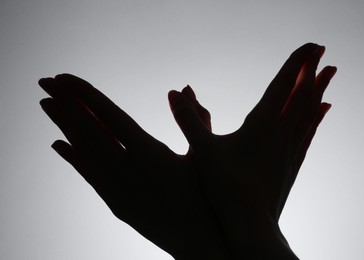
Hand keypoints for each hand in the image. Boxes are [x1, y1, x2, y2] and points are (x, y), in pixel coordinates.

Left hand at [39, 76, 230, 259]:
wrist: (200, 243)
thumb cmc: (208, 197)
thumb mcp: (206, 154)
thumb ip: (195, 118)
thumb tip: (183, 88)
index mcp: (151, 153)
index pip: (110, 115)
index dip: (85, 94)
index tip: (63, 78)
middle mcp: (128, 169)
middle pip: (89, 130)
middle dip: (66, 103)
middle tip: (44, 83)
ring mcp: (118, 188)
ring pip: (84, 151)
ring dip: (63, 126)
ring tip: (45, 105)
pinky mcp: (116, 204)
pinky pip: (89, 176)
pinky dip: (73, 158)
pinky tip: (57, 144)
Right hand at [168, 43, 336, 258]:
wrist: (250, 225)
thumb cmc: (225, 188)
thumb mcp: (202, 150)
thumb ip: (188, 118)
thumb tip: (174, 91)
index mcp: (262, 125)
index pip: (283, 84)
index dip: (297, 62)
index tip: (311, 45)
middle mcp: (281, 133)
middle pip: (301, 94)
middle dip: (311, 69)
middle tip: (322, 49)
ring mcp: (289, 148)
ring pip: (309, 111)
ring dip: (319, 89)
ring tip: (329, 74)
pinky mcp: (291, 162)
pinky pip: (308, 132)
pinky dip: (317, 116)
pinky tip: (324, 109)